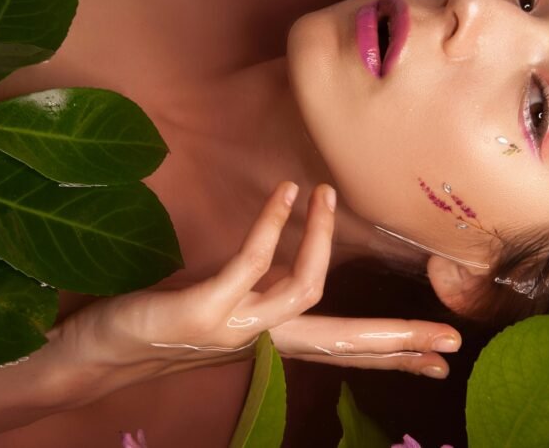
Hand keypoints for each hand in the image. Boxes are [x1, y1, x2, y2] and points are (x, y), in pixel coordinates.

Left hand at [60, 182, 461, 396]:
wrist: (96, 354)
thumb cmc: (159, 325)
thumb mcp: (222, 310)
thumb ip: (261, 296)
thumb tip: (293, 273)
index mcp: (269, 341)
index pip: (343, 350)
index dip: (391, 350)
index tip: (439, 355)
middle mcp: (259, 340)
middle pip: (344, 342)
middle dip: (397, 338)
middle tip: (451, 338)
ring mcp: (233, 328)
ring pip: (306, 294)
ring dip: (323, 241)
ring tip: (325, 194)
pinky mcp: (204, 310)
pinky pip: (253, 263)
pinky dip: (273, 225)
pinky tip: (287, 195)